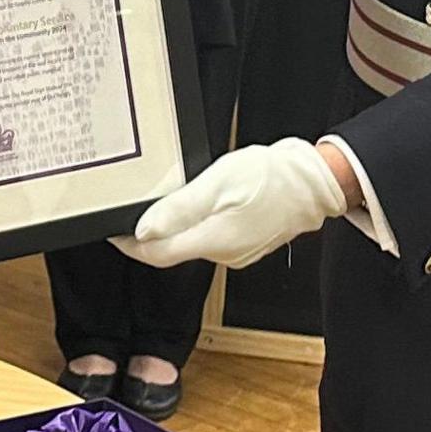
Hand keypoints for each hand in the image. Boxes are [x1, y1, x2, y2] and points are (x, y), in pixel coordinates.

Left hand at [118, 139, 351, 268]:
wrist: (317, 182)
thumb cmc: (274, 176)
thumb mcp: (218, 182)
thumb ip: (179, 209)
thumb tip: (145, 229)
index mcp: (213, 240)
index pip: (157, 253)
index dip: (131, 244)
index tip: (114, 232)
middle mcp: (224, 255)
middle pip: (172, 251)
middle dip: (151, 235)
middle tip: (136, 210)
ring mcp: (237, 253)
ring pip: (193, 244)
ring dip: (177, 228)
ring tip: (171, 201)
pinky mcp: (247, 245)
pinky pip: (212, 239)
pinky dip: (199, 226)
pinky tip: (204, 205)